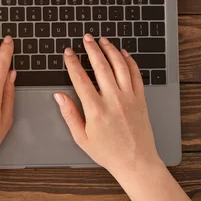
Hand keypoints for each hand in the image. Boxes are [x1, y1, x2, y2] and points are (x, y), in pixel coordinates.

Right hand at [54, 34, 161, 179]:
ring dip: (111, 50)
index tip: (68, 53)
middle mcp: (113, 100)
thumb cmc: (108, 152)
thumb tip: (59, 96)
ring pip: (120, 66)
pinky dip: (130, 61)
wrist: (136, 162)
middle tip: (86, 38)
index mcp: (96, 110)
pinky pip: (136, 75)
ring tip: (103, 40)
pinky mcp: (141, 99)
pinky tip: (123, 54)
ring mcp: (129, 98)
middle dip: (92, 49)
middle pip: (101, 66)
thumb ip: (70, 114)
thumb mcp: (82, 138)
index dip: (73, 63)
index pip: (81, 79)